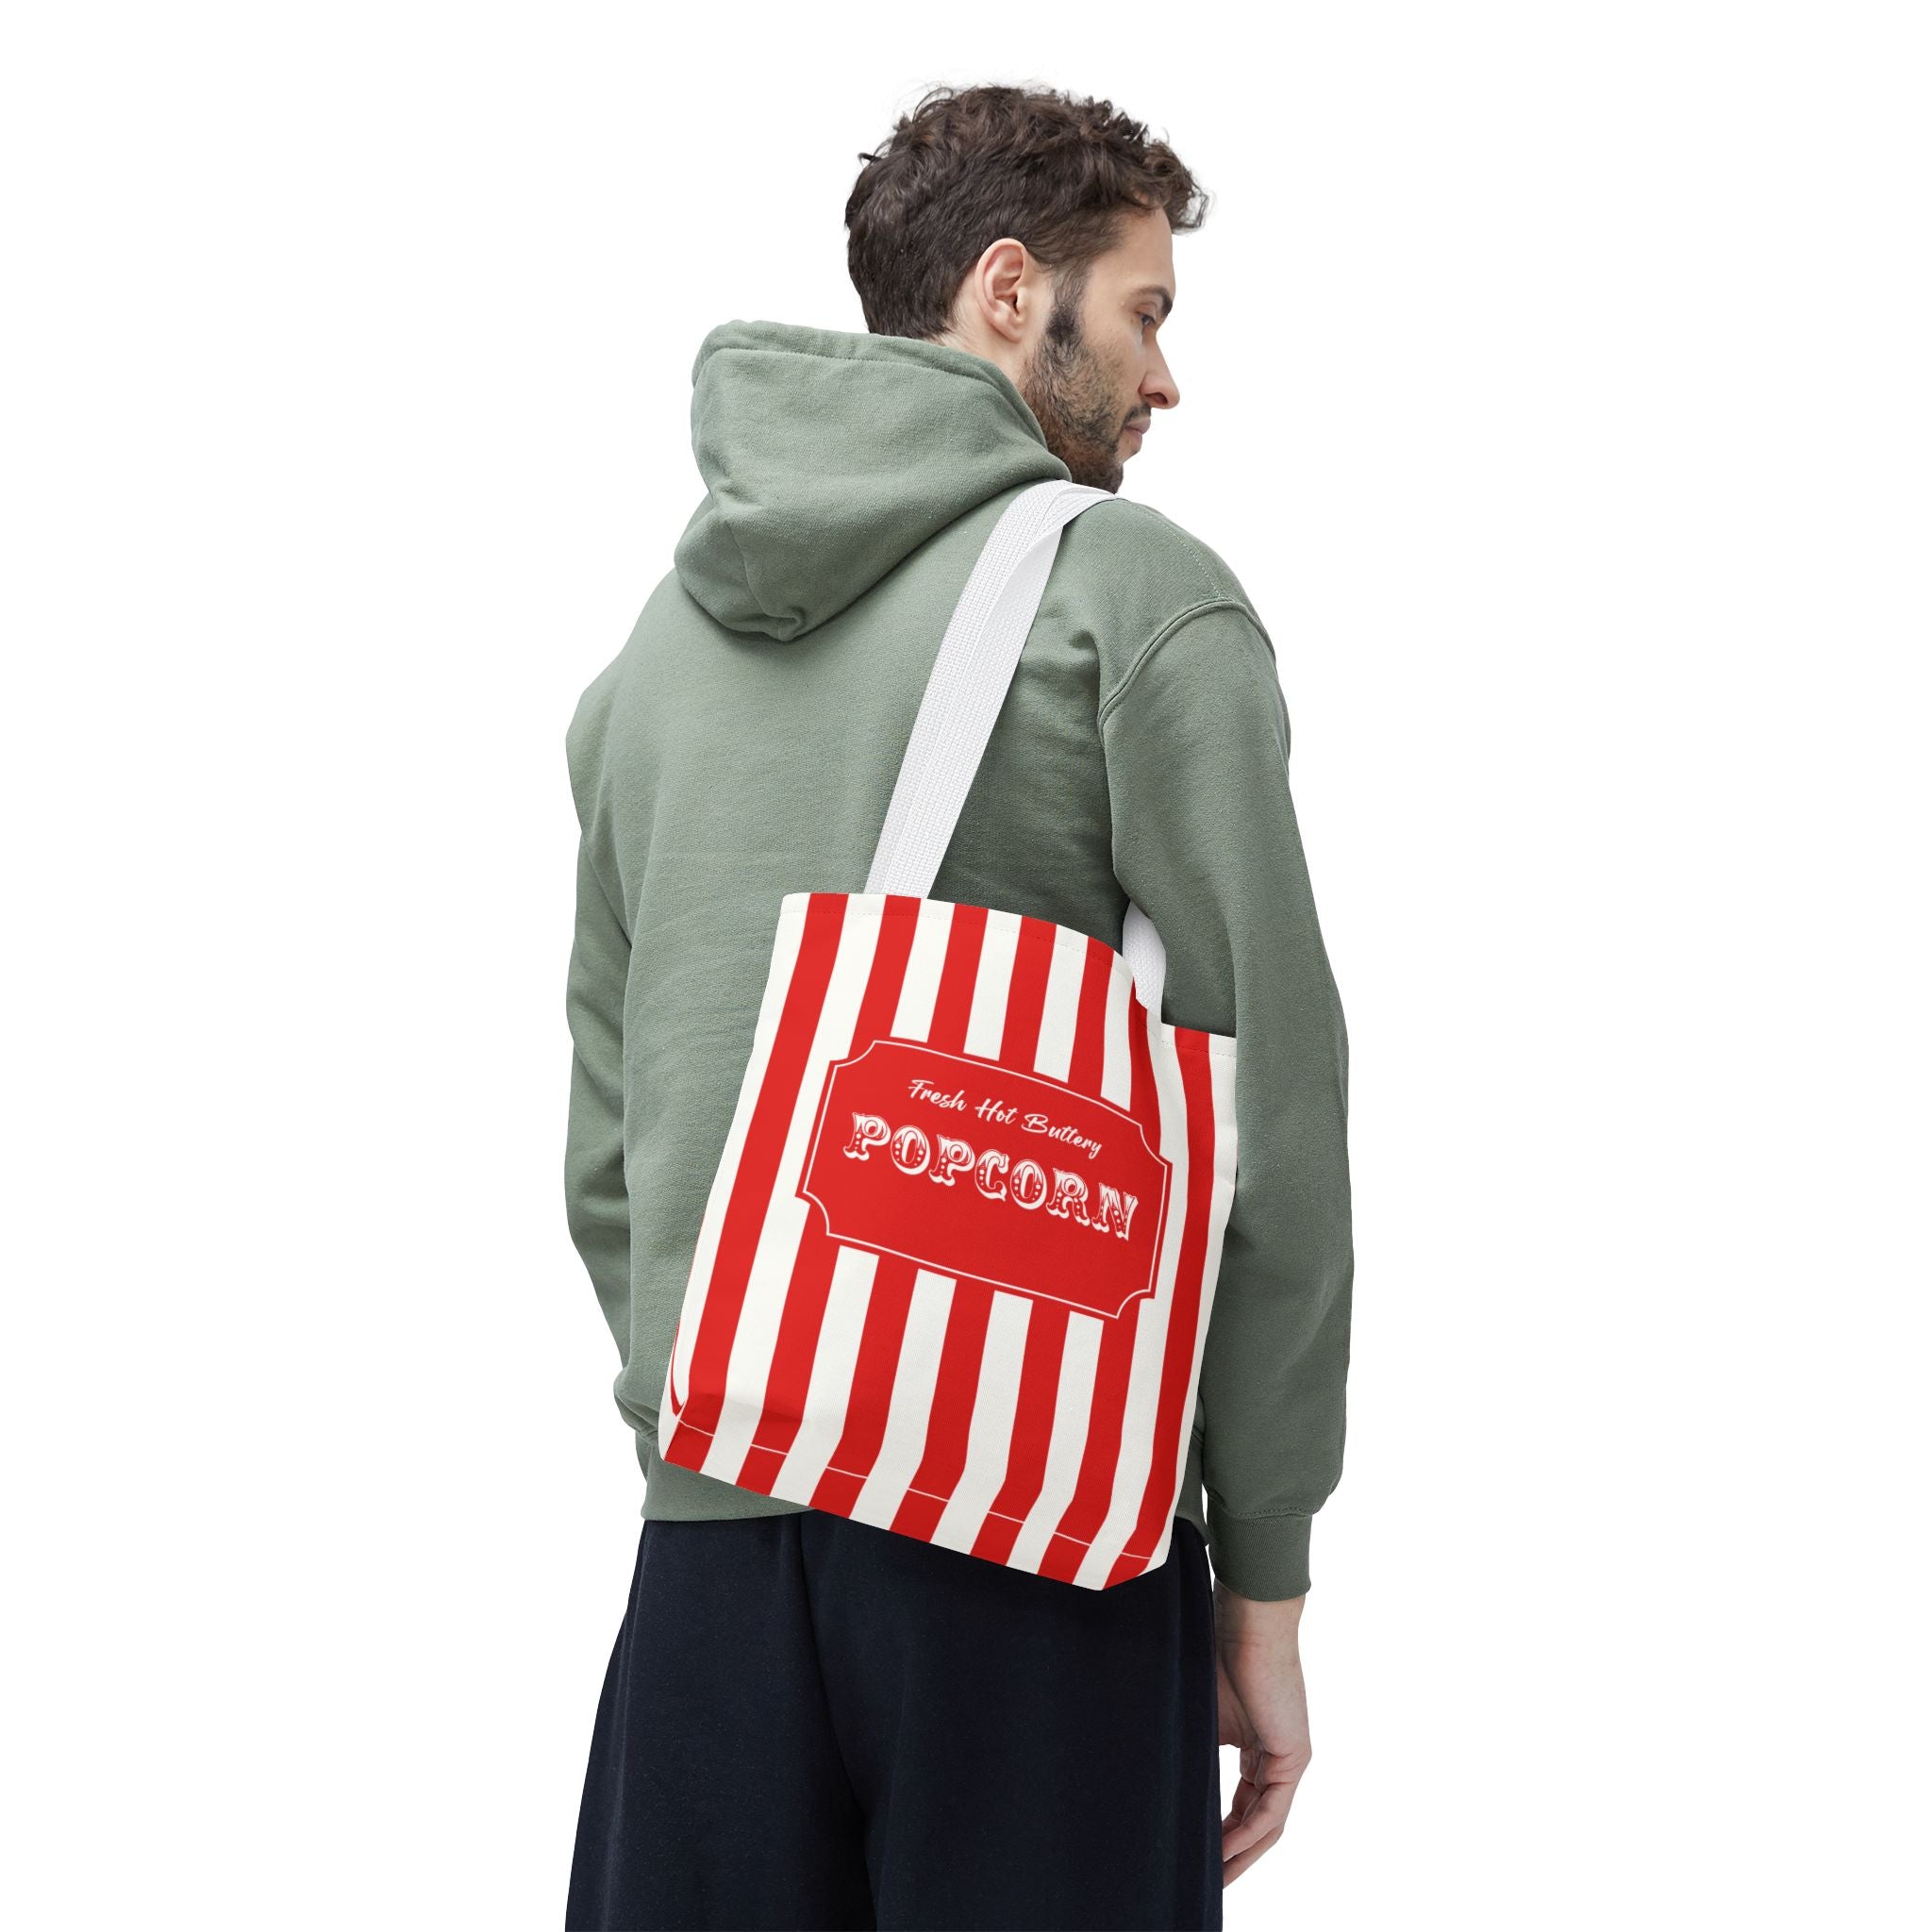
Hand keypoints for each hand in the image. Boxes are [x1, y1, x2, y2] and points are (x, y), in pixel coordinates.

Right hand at [1213, 1582, 1310, 1885]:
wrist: (1246, 1621)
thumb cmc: (1216, 1650)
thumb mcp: (1197, 1710)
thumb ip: (1190, 1744)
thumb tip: (1150, 1774)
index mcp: (1255, 1744)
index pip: (1241, 1803)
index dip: (1219, 1832)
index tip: (1194, 1852)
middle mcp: (1275, 1755)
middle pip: (1256, 1822)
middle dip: (1231, 1855)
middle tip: (1206, 1880)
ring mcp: (1288, 1757)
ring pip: (1266, 1823)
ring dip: (1241, 1854)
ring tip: (1214, 1879)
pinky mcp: (1294, 1756)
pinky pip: (1272, 1810)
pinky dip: (1248, 1834)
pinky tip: (1224, 1851)